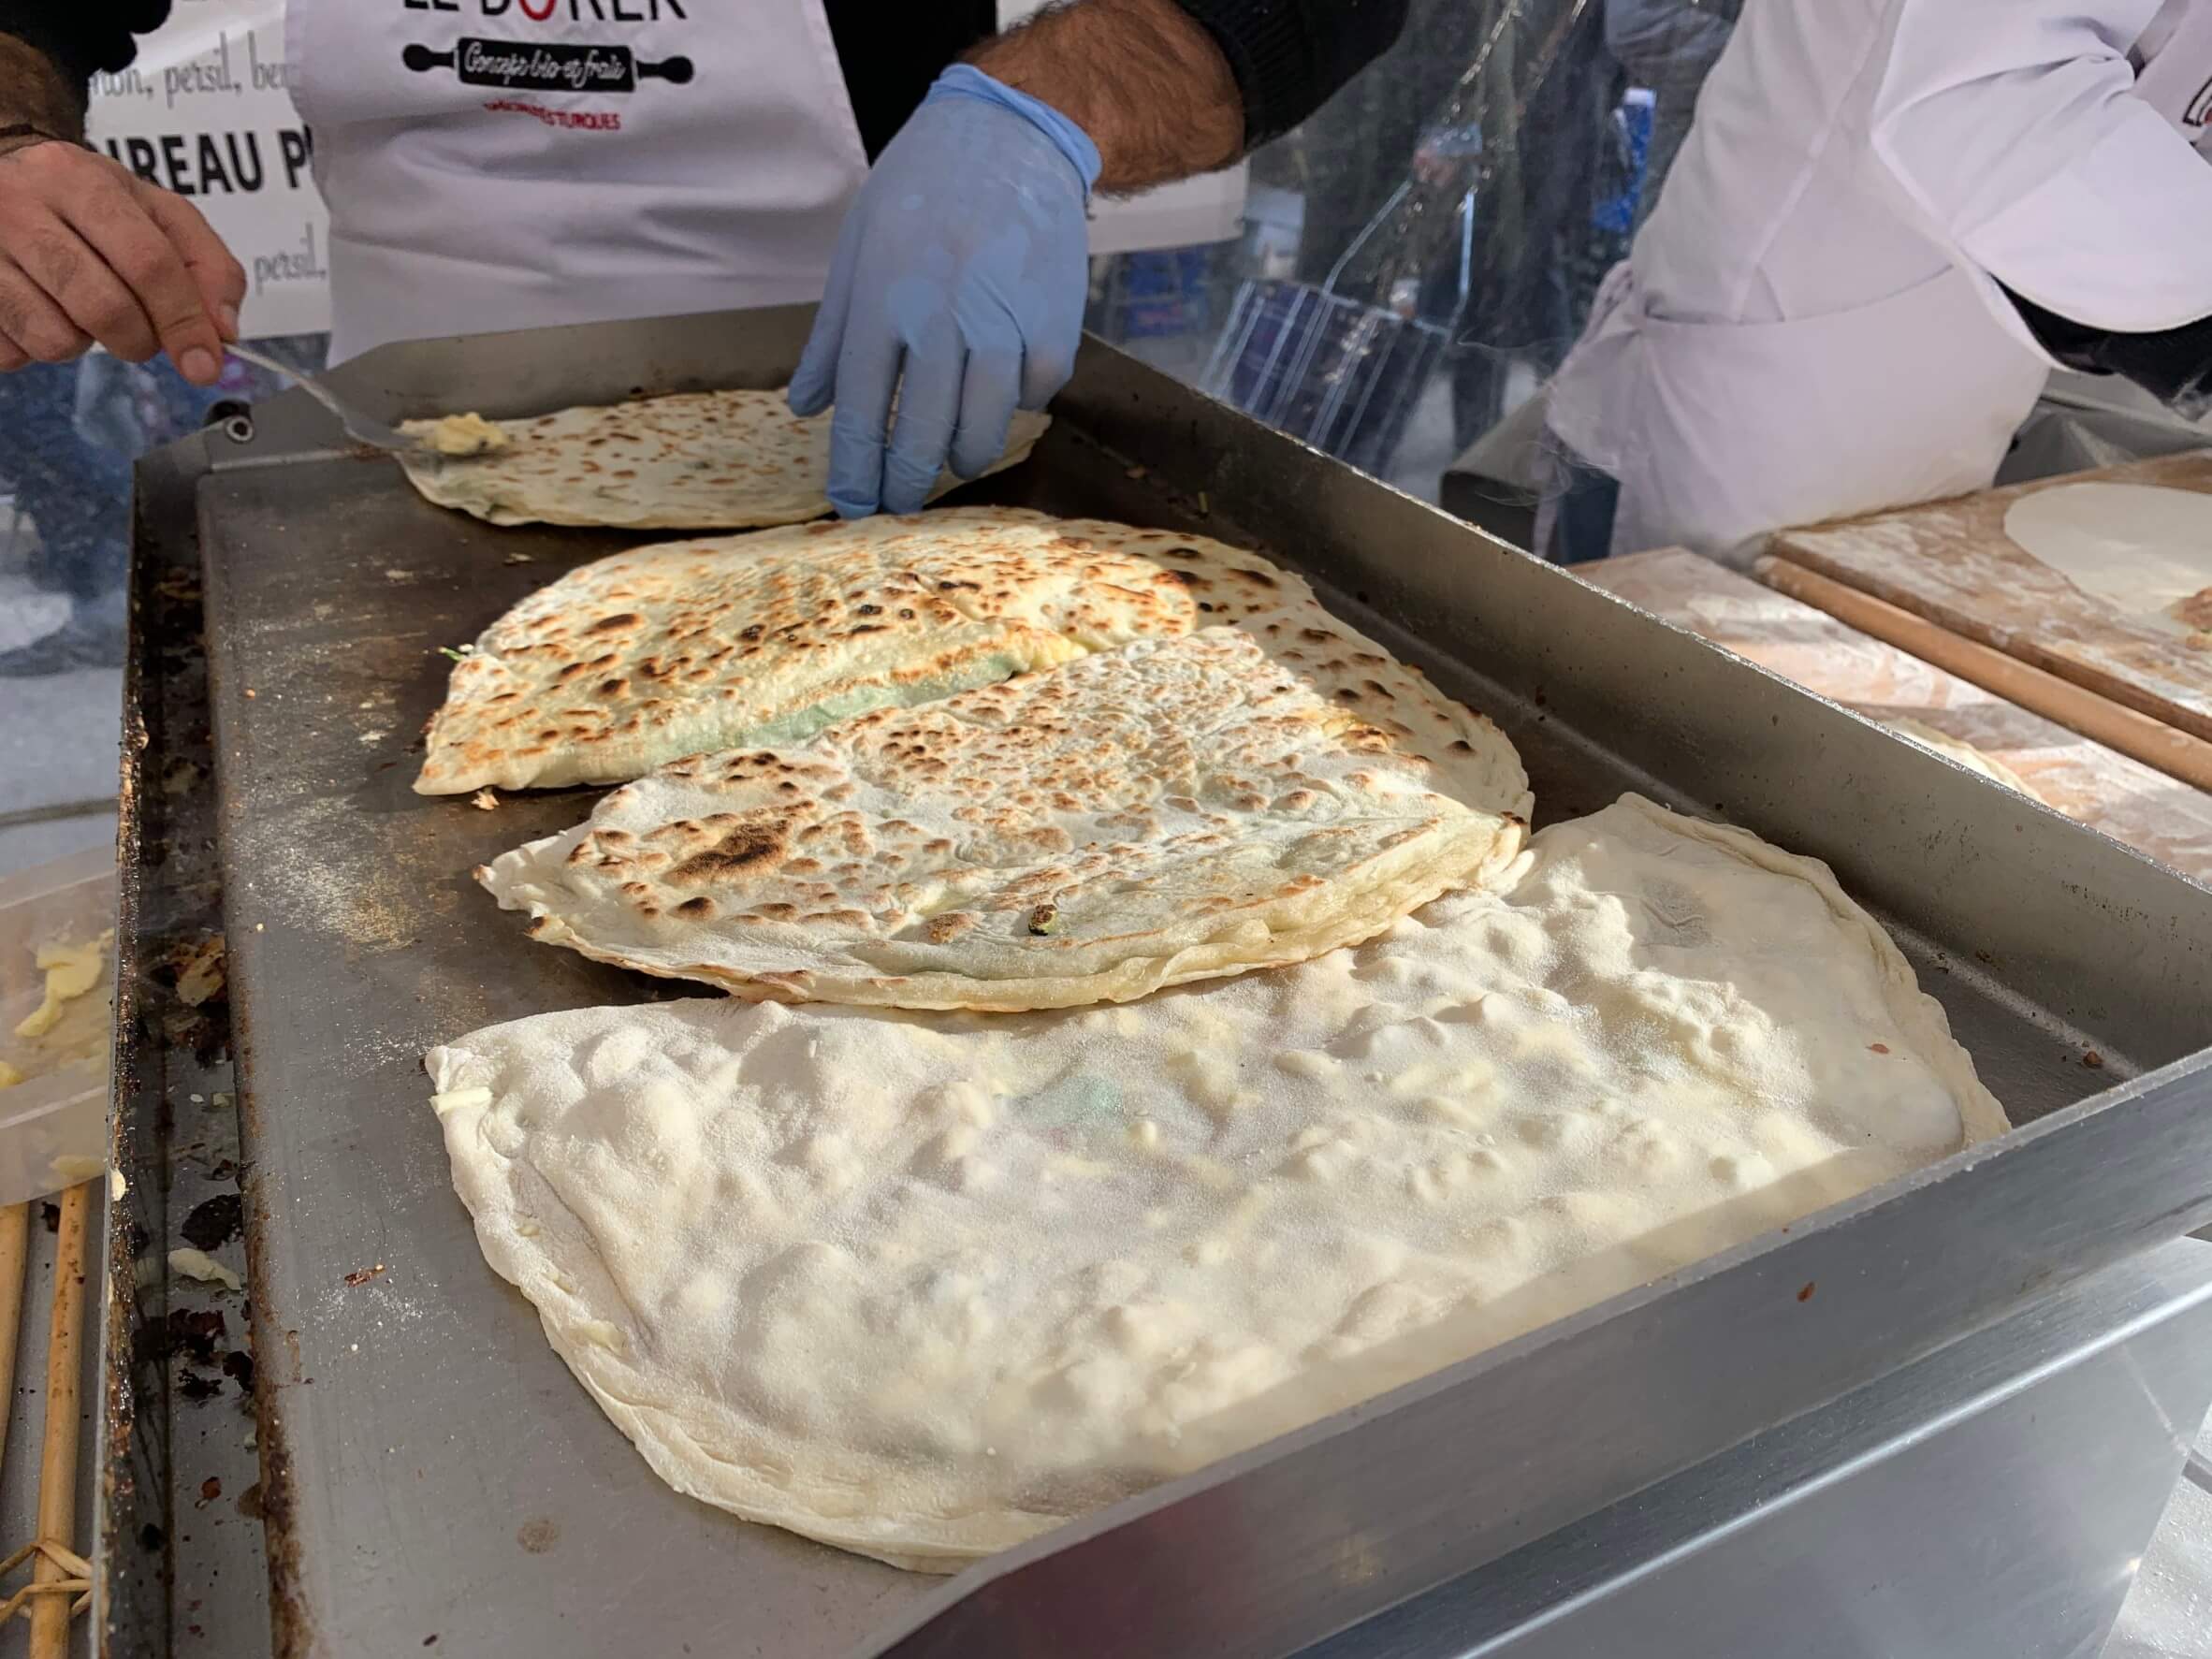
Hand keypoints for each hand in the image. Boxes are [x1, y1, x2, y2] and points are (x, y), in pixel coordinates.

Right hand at [0, 139, 245, 385]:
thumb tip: (223, 330)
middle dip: (139, 341)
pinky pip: (13, 353)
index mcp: (79, 179)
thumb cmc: (88, 201)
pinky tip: (39, 311)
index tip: (206, 364)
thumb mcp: (156, 211)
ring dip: (84, 345)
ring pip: (55, 338)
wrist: (2, 175)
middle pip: (104, 306)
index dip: (185, 322)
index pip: (149, 262)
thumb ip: (206, 264)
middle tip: (140, 336)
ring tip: (79, 310)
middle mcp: (19, 205)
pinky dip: (37, 349)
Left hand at [789, 67, 1098, 516]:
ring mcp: (1002, 325)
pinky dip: (1018, 406)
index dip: (855, 471)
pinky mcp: (1054, 326)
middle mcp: (940, 319)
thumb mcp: (859, 248)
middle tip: (899, 506)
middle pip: (920, 435)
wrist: (1012, 136)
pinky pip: (1033, 396)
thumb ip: (833, 335)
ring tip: (952, 459)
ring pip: (982, 430)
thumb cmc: (922, 189)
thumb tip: (805, 407)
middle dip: (905, 486)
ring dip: (963, 457)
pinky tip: (1003, 395)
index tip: (851, 507)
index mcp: (882, 301)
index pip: (861, 412)